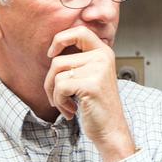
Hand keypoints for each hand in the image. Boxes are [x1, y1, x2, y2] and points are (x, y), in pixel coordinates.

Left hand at [45, 26, 136, 161]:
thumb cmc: (98, 106)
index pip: (79, 31)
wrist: (111, 130)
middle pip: (58, 61)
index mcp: (104, 52)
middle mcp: (102, 57)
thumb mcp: (91, 77)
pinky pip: (60, 87)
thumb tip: (53, 52)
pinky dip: (59, 102)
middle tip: (58, 96)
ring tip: (67, 104)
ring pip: (56, 75)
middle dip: (50, 82)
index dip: (60, 39)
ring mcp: (98, 70)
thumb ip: (79, 61)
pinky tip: (71, 110)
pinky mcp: (91, 84)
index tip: (52, 53)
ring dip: (55, 94)